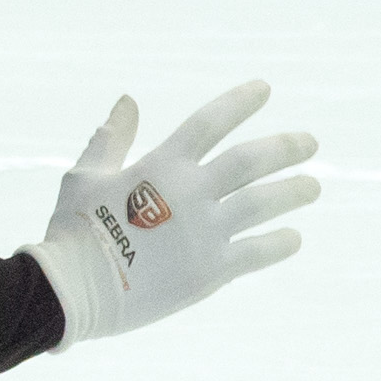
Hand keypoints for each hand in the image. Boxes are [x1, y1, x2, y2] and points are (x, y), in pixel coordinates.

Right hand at [22, 81, 318, 348]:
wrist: (69, 292)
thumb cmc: (72, 231)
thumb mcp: (84, 177)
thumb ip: (111, 139)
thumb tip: (127, 100)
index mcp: (159, 167)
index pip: (210, 122)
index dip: (239, 101)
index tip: (264, 89)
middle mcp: (189, 194)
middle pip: (253, 160)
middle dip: (287, 147)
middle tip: (309, 143)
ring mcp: (204, 233)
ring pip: (266, 202)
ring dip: (295, 191)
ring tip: (311, 187)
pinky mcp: (211, 271)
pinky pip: (259, 252)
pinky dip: (281, 243)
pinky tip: (293, 237)